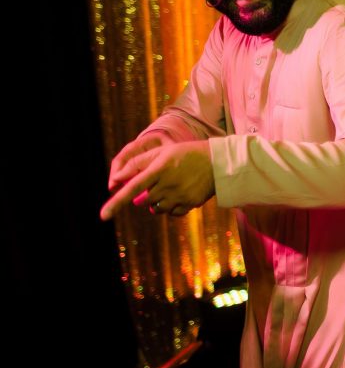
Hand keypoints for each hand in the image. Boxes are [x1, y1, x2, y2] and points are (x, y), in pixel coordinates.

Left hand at [100, 141, 214, 220]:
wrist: (217, 162)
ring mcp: (180, 195)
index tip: (103, 216)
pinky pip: (171, 213)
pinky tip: (180, 194)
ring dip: (156, 202)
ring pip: (156, 208)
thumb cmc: (185, 154)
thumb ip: (137, 164)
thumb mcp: (162, 151)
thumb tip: (116, 180)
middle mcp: (169, 184)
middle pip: (144, 200)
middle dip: (144, 195)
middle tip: (157, 183)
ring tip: (170, 187)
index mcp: (160, 169)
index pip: (133, 187)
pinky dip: (170, 207)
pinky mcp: (190, 204)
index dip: (116, 202)